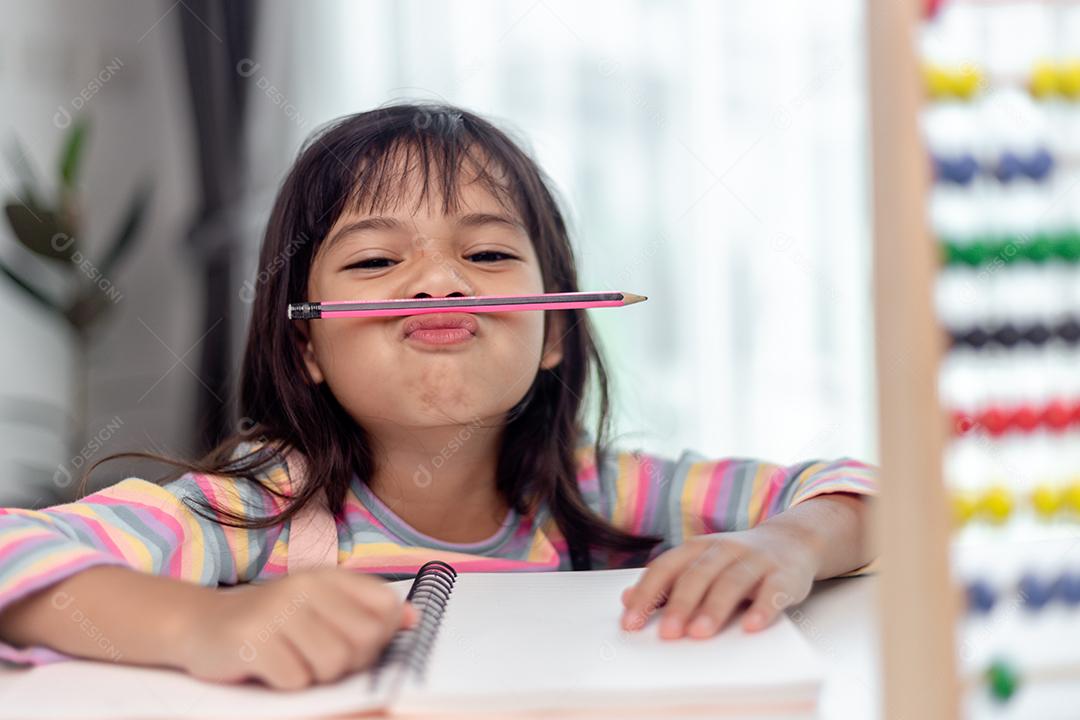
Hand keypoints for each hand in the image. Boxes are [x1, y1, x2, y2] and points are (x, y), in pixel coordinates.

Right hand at [170, 567, 416, 689]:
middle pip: (363, 641)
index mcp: (327, 577)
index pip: (385, 607)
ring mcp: (278, 612)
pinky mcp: (253, 640)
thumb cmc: (270, 621)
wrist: (200, 624)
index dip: (381, 636)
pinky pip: (296, 680)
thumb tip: (413, 619)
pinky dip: (287, 684)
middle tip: (323, 661)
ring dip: (317, 676)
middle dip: (350, 663)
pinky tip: (269, 668)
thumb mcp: (319, 606)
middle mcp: (305, 587)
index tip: (360, 644)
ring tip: (295, 662)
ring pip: (332, 664)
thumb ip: (366, 611)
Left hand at [619, 525, 821, 638]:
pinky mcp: (785, 575)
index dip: (647, 594)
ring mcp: (756, 560)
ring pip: (732, 581)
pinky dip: (763, 608)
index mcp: (697, 548)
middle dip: (680, 604)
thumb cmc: (735, 562)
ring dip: (715, 607)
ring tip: (700, 633)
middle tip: (667, 633)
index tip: (631, 623)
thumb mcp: (699, 565)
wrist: (791, 541)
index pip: (666, 568)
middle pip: (698, 575)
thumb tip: (626, 599)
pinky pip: (774, 591)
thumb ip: (666, 583)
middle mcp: (724, 549)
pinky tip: (751, 627)